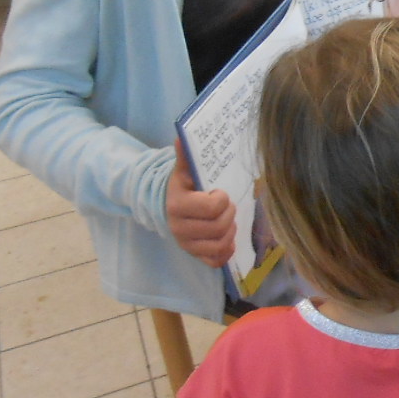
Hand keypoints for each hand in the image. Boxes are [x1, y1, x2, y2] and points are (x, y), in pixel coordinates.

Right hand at [167, 140, 235, 267]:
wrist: (168, 206)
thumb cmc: (184, 187)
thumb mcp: (184, 171)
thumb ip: (186, 156)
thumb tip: (182, 136)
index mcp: (177, 205)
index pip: (212, 207)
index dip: (222, 199)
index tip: (218, 192)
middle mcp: (179, 228)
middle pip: (219, 227)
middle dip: (229, 214)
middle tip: (226, 206)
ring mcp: (187, 245)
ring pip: (221, 244)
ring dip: (230, 231)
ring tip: (226, 219)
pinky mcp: (195, 256)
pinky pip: (216, 261)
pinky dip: (226, 250)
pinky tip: (226, 238)